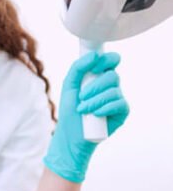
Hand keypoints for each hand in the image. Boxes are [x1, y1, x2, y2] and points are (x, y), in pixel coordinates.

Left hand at [44, 51, 129, 182]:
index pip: (111, 60)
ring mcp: (118, 99)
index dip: (106, 60)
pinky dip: (104, 108)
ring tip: (83, 110)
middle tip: (81, 97)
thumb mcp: (69, 86)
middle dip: (94, 86)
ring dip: (95, 100)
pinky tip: (95, 115)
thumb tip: (94, 55)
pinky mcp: (122, 112)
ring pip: (114, 91)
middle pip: (112, 76)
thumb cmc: (69, 110)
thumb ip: (78, 68)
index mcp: (99, 77)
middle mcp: (111, 86)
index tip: (94, 68)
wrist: (71, 135)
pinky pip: (119, 104)